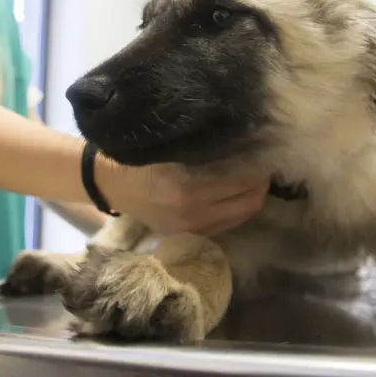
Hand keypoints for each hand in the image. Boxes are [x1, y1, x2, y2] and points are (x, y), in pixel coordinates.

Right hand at [96, 156, 269, 234]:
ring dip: (253, 195)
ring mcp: (192, 229)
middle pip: (250, 202)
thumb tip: (246, 141)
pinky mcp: (190, 235)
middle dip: (262, 181)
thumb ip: (206, 150)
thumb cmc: (139, 158)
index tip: (265, 146)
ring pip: (243, 215)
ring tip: (253, 175)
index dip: (259, 164)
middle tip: (263, 161)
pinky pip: (228, 224)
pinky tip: (236, 191)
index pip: (242, 180)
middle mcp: (193, 214)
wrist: (110, 184)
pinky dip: (238, 207)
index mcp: (186, 189)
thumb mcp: (170, 148)